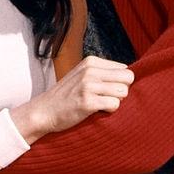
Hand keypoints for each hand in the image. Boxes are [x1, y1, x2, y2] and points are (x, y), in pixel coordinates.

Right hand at [10, 55, 133, 142]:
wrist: (44, 111)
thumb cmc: (67, 96)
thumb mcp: (82, 75)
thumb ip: (102, 72)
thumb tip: (130, 75)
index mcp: (91, 61)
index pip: (124, 69)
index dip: (119, 82)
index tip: (105, 90)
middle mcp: (90, 70)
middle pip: (128, 78)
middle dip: (121, 91)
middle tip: (106, 98)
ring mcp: (88, 85)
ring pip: (123, 91)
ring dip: (115, 101)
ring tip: (99, 104)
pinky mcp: (87, 101)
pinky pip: (114, 104)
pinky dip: (109, 110)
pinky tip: (96, 110)